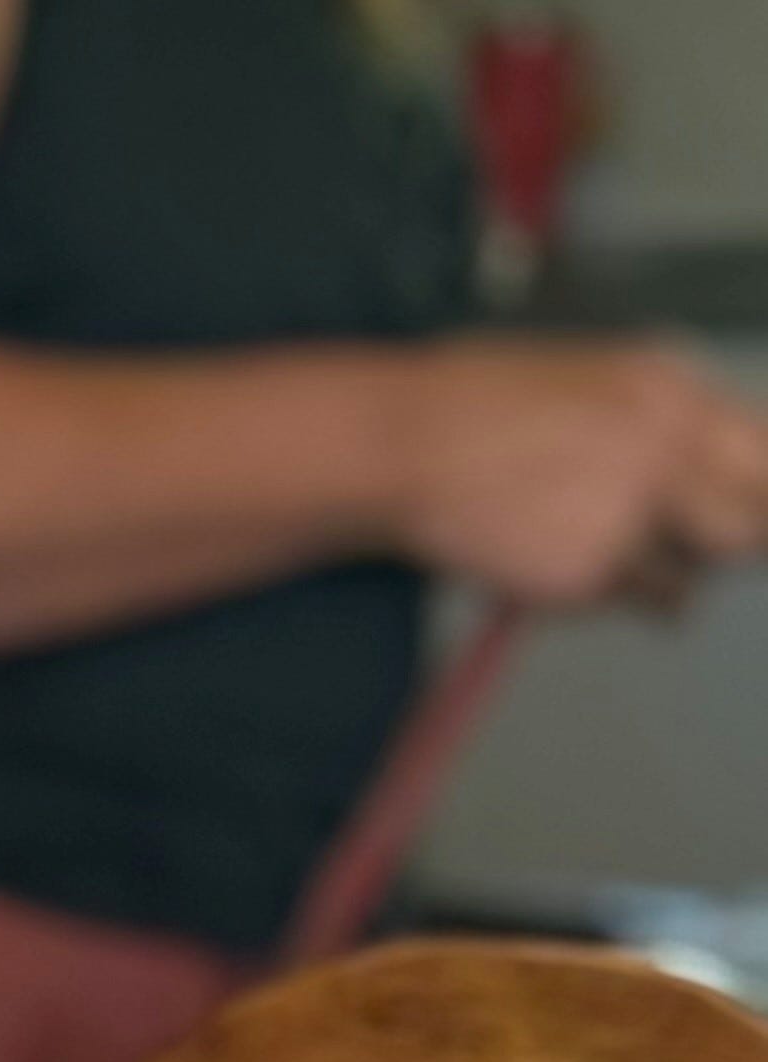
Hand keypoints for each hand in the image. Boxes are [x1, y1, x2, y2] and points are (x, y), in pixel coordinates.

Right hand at [395, 336, 767, 613]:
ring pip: (701, 567)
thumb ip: (656, 423)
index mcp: (668, 387)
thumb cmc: (476, 410)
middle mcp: (666, 442)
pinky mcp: (593, 568)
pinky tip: (567, 565)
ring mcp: (632, 508)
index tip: (747, 514)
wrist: (409, 444)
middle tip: (690, 548)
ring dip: (672, 572)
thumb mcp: (591, 384)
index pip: (759, 449)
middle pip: (750, 517)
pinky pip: (644, 599)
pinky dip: (617, 596)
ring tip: (610, 553)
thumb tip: (702, 470)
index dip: (757, 493)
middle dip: (734, 540)